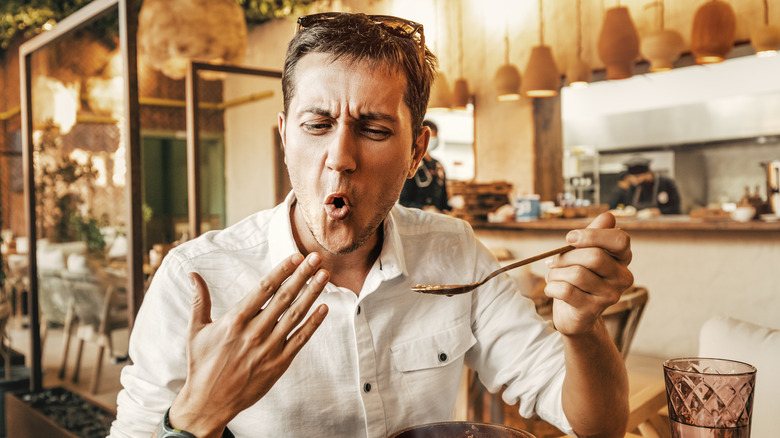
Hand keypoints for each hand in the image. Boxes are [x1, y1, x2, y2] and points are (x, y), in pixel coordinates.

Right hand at [168, 253, 329, 437]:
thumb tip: (193, 274)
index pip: (264, 288)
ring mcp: (268, 348)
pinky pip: (300, 339)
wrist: (209, 402)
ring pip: (295, 315)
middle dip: (302, 275)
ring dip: (312, 294)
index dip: (282, 270)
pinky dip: (314, 324)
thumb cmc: (201, 364)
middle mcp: (254, 332)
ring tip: (324, 276)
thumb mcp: (196, 330)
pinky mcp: (279, 363)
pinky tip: (324, 308)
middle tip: (316, 258)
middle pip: (284, 297)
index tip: (296, 256)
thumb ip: (199, 300)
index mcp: (235, 320)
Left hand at [544, 212, 632, 335]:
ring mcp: (610, 296)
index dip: (593, 235)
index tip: (570, 238)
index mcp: (622, 259)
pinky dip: (552, 287)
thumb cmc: (578, 277)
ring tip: (553, 276)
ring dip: (555, 273)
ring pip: (577, 274)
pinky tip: (551, 288)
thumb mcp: (583, 252)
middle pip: (595, 256)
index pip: (620, 240)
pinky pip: (566, 291)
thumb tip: (608, 216)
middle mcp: (622, 278)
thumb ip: (594, 234)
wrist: (573, 313)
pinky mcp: (592, 310)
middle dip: (566, 256)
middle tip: (553, 261)